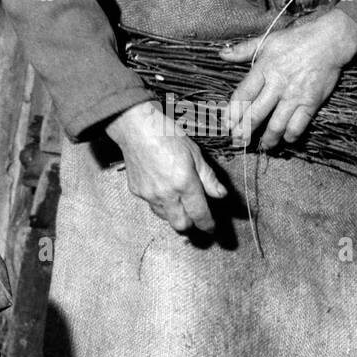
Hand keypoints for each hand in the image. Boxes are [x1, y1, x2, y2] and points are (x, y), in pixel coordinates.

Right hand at [106, 100, 227, 232]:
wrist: (136, 128)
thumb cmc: (167, 135)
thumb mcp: (195, 153)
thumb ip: (208, 178)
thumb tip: (221, 194)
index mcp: (184, 183)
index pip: (199, 214)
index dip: (208, 225)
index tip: (211, 228)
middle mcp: (166, 193)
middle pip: (181, 224)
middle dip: (191, 224)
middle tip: (196, 217)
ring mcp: (149, 194)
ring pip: (165, 217)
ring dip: (175, 214)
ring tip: (179, 200)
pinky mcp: (137, 192)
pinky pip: (152, 205)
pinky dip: (161, 203)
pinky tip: (163, 189)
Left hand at [219, 8, 356, 149]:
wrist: (329, 40)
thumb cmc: (297, 39)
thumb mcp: (267, 40)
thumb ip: (243, 49)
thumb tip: (222, 54)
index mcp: (264, 69)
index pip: (242, 96)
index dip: (232, 113)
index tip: (227, 124)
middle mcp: (277, 85)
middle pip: (255, 115)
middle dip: (244, 132)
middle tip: (238, 141)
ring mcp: (294, 95)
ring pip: (276, 125)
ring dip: (267, 139)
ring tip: (262, 146)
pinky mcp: (311, 102)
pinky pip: (298, 126)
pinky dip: (290, 135)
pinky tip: (286, 138)